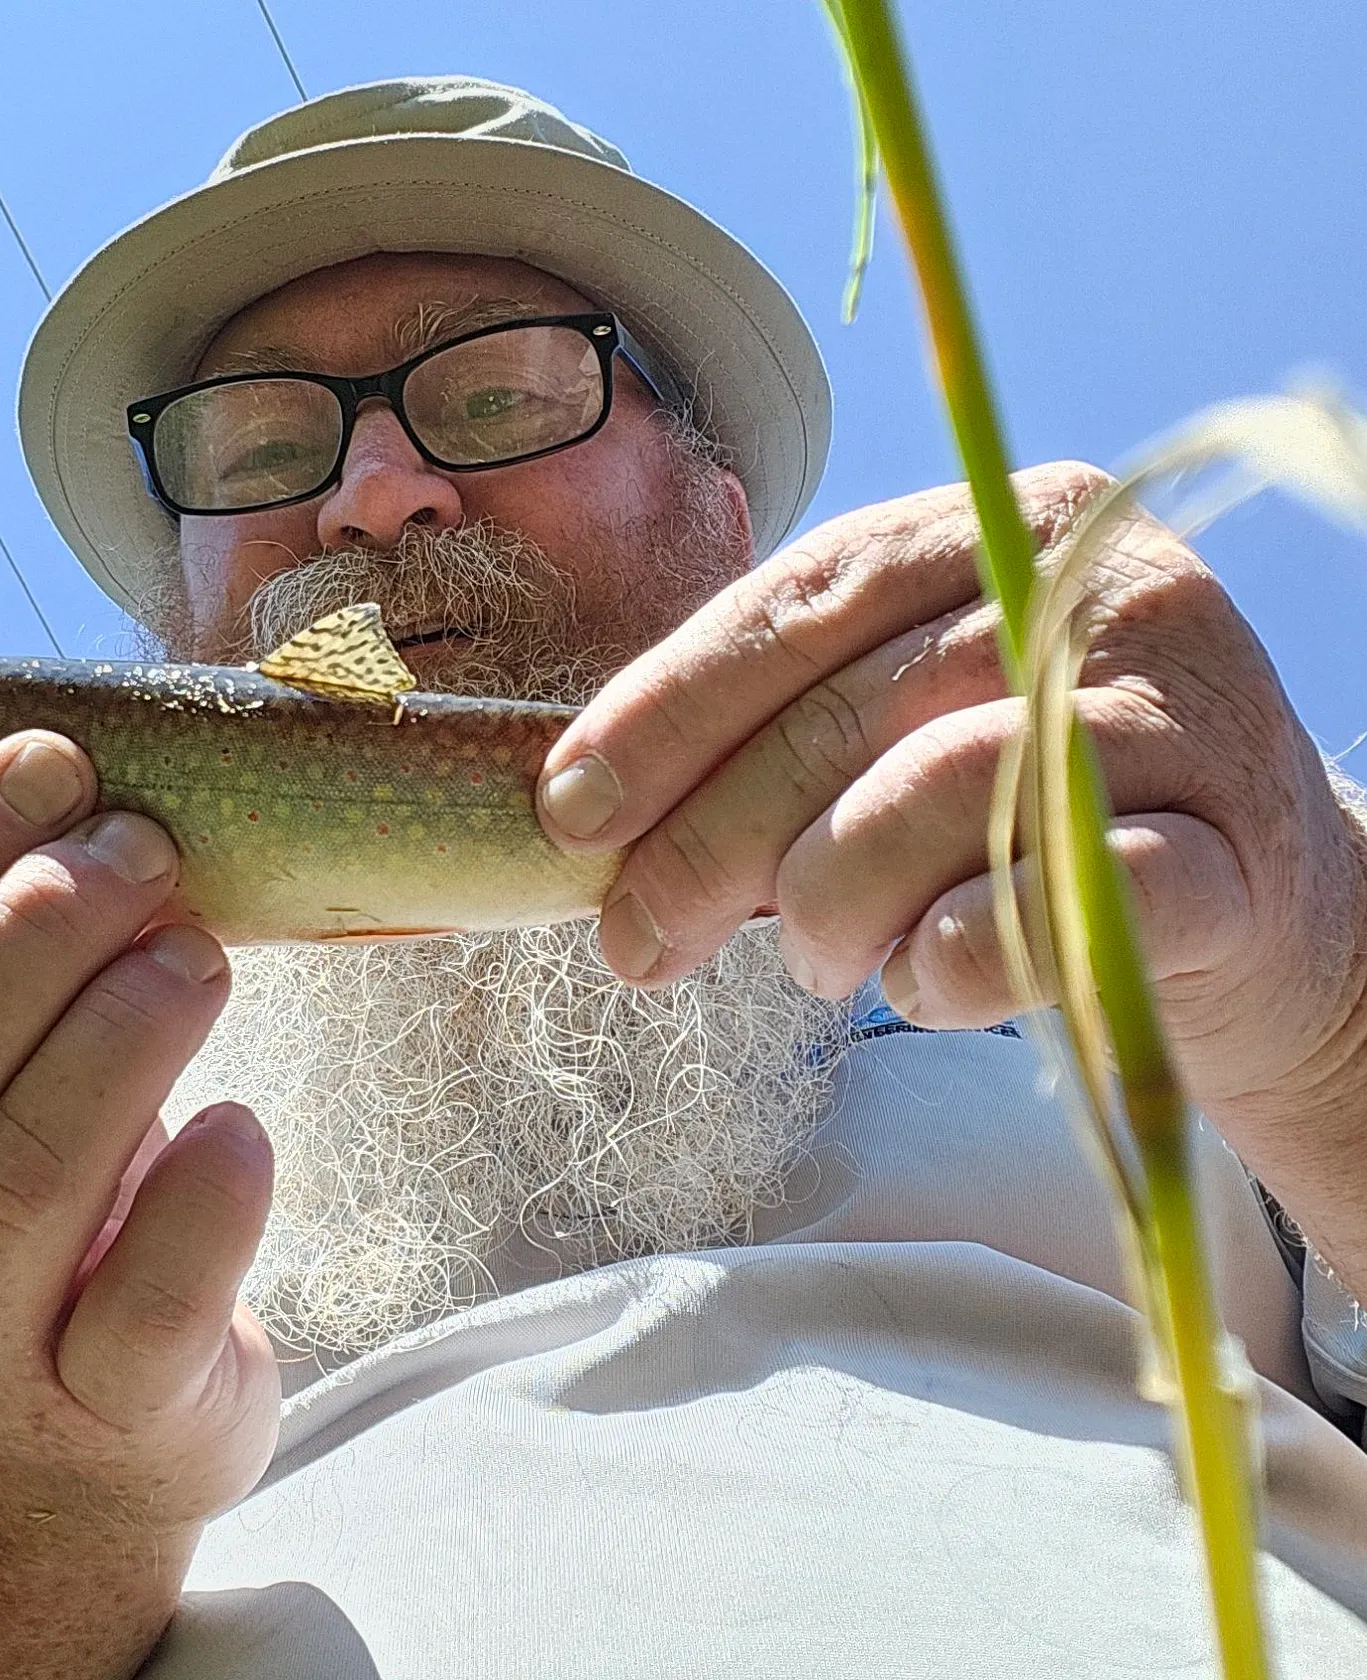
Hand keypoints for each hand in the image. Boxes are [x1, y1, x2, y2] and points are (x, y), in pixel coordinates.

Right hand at [0, 731, 278, 1679]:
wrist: (80, 1477)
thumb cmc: (60, 1246)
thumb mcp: (29, 1098)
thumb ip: (40, 987)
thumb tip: (82, 794)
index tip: (56, 762)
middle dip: (43, 935)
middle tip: (144, 851)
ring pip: (31, 1178)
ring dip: (120, 1044)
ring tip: (195, 956)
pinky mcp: (120, 1408)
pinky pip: (147, 1311)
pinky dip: (199, 1211)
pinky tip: (241, 1130)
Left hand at [536, 462, 1366, 1131]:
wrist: (1278, 918)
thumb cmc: (1055, 813)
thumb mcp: (931, 726)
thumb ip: (803, 730)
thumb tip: (599, 816)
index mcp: (1019, 520)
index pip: (813, 592)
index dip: (672, 702)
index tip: (571, 808)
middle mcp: (1112, 588)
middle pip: (858, 703)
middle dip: (714, 839)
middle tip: (640, 942)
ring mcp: (1189, 717)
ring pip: (943, 791)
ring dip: (834, 902)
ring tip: (815, 965)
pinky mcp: (1242, 860)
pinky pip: (1060, 903)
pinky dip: (959, 958)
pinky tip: (921, 987)